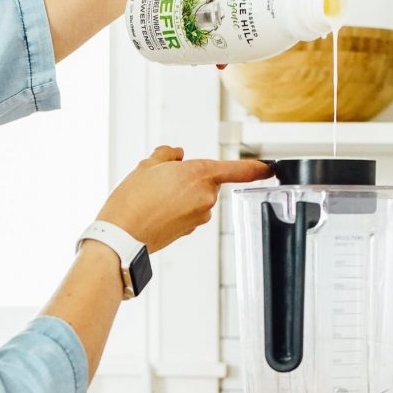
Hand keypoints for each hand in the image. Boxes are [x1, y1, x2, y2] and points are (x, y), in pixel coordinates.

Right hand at [97, 146, 271, 253]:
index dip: (257, 168)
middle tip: (160, 182)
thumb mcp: (147, 166)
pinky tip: (155, 211)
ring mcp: (200, 216)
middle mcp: (206, 196)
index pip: (239, 170)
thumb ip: (167, 156)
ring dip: (180, 195)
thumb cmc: (132, 200)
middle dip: (187, 178)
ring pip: (195, 197)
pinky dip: (175, 210)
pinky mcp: (190, 230)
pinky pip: (188, 212)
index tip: (269, 168)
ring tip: (153, 198)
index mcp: (200, 174)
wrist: (122, 238)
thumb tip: (176, 154)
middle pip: (205, 181)